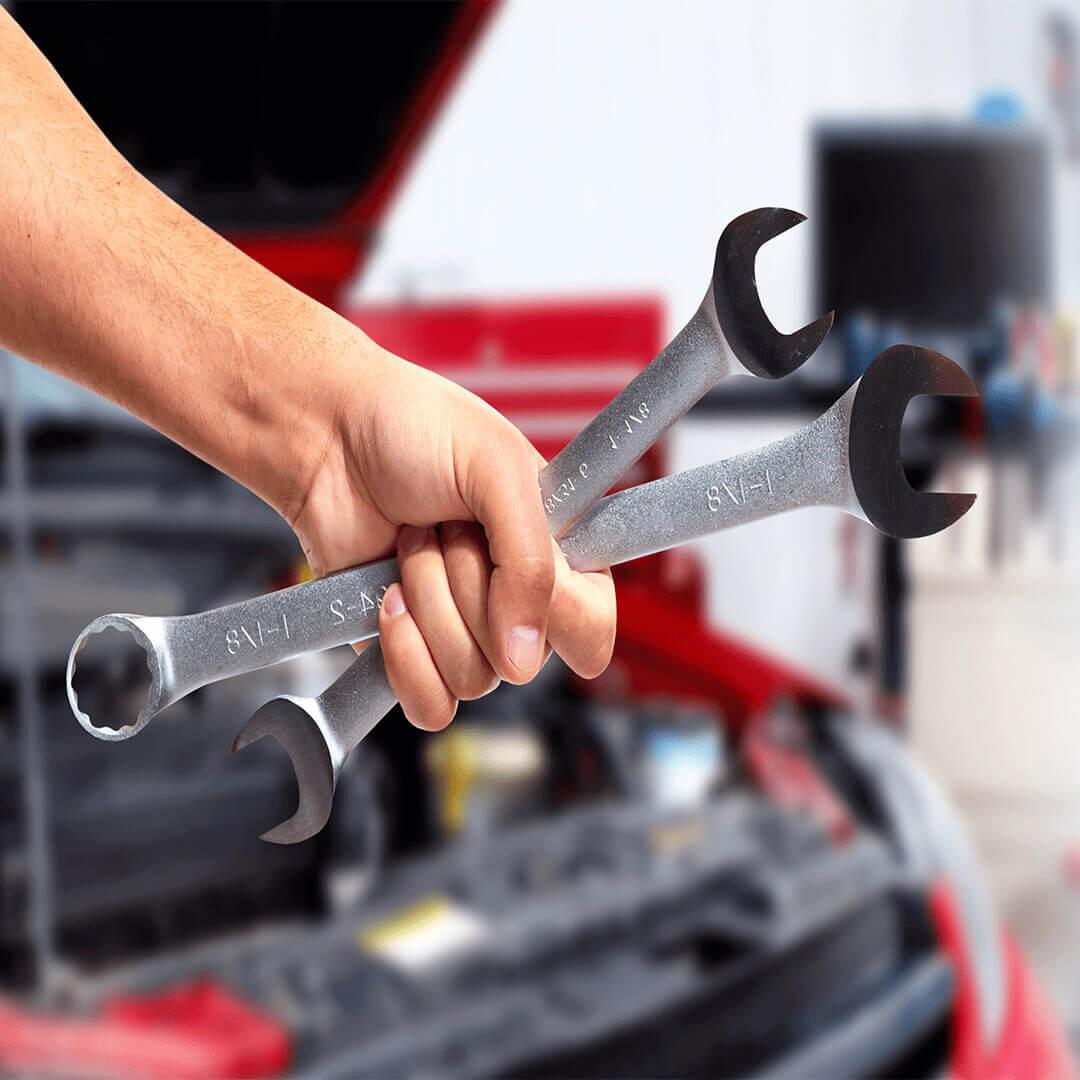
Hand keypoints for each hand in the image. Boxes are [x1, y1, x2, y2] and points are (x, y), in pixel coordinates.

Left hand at [290, 343, 615, 729]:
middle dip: (471, 586)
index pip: (593, 630)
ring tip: (413, 545)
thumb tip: (523, 658)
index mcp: (562, 558)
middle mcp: (519, 605)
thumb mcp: (496, 469)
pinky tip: (388, 599)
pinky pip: (429, 705)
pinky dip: (403, 656)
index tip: (517, 559)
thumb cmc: (416, 431)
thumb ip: (531, 562)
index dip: (558, 612)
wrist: (329, 439)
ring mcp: (465, 633)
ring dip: (429, 603)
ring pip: (471, 678)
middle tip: (450, 526)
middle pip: (522, 662)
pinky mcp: (412, 655)